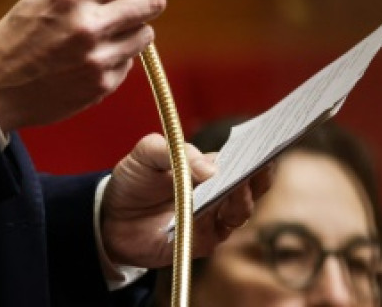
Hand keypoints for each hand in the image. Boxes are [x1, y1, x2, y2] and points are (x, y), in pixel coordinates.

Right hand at [0, 0, 201, 132]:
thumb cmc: (17, 37)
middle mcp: (89, 25)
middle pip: (154, 1)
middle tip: (129, 2)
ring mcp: (98, 58)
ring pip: (147, 32)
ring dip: (132, 29)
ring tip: (98, 35)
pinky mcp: (103, 85)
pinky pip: (130, 60)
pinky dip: (117, 55)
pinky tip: (86, 61)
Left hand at [100, 133, 274, 268]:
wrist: (112, 217)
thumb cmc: (135, 179)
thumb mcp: (147, 153)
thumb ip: (176, 152)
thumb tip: (211, 169)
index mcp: (212, 166)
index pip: (245, 157)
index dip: (260, 150)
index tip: (270, 141)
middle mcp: (219, 192)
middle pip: (253, 185)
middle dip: (259, 173)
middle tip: (260, 161)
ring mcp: (214, 218)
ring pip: (241, 209)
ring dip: (240, 196)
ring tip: (234, 184)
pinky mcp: (202, 241)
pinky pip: (218, 231)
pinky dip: (216, 219)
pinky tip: (208, 208)